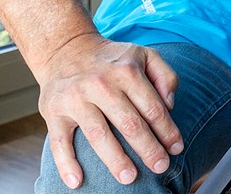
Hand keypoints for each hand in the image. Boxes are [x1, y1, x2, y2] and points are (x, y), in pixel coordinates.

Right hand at [34, 34, 182, 188]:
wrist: (65, 49)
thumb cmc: (113, 60)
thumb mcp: (145, 55)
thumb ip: (165, 76)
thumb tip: (170, 106)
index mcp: (126, 71)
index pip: (152, 107)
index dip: (167, 130)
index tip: (176, 149)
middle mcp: (100, 84)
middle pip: (129, 124)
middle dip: (148, 149)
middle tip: (161, 167)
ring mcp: (75, 99)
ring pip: (98, 135)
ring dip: (115, 160)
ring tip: (130, 178)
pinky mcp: (53, 111)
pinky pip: (59, 142)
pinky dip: (66, 164)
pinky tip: (78, 182)